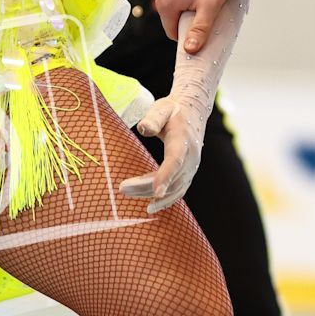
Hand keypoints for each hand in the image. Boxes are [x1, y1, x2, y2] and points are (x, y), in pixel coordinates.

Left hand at [122, 93, 200, 210]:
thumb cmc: (172, 110)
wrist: (192, 111)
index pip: (175, 161)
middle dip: (146, 187)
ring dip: (151, 194)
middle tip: (122, 188)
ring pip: (174, 189)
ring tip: (127, 192)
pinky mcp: (188, 174)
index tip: (155, 191)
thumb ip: (153, 119)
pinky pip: (178, 191)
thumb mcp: (162, 108)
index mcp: (183, 140)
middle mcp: (191, 158)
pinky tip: (150, 206)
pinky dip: (166, 200)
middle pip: (171, 179)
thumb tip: (143, 129)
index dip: (165, 176)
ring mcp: (192, 168)